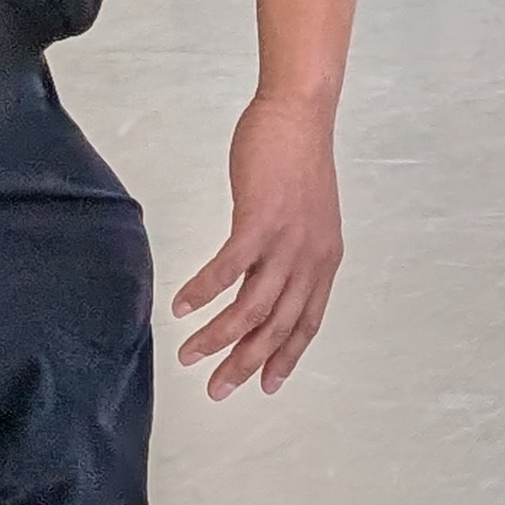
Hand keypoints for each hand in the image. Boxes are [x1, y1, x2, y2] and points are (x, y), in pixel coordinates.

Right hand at [174, 92, 343, 397]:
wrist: (300, 114)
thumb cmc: (296, 159)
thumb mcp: (303, 215)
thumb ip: (287, 251)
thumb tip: (260, 275)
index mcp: (323, 261)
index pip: (306, 322)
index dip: (286, 356)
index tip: (266, 385)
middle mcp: (310, 259)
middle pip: (277, 327)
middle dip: (245, 363)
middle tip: (216, 390)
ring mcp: (287, 242)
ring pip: (251, 308)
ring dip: (218, 337)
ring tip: (189, 355)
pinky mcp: (260, 221)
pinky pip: (228, 269)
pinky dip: (204, 291)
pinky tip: (182, 306)